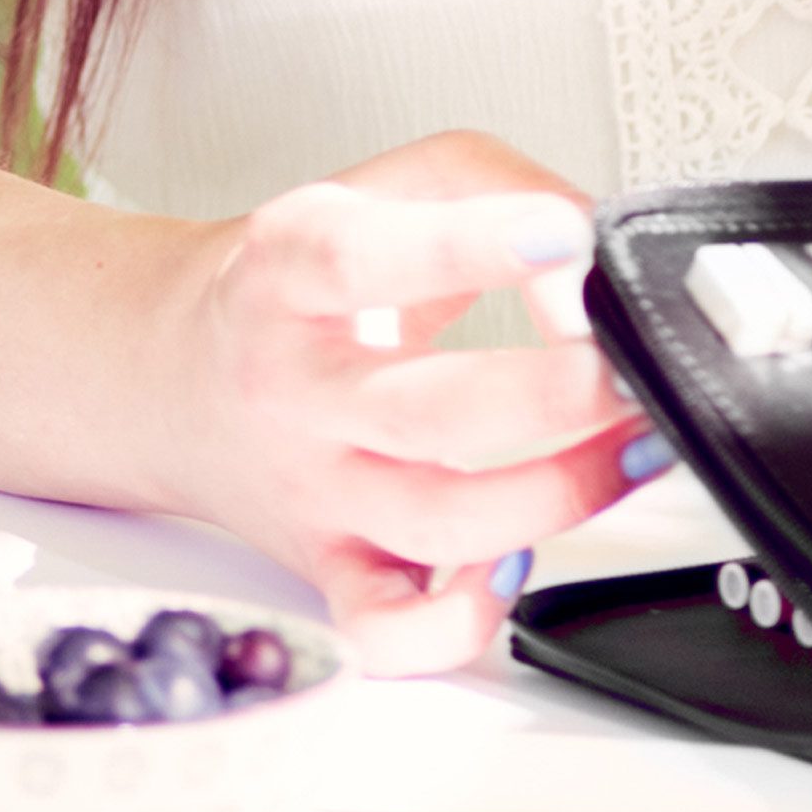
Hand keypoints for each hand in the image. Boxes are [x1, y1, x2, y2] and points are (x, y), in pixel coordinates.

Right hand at [161, 132, 663, 672]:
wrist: (179, 371)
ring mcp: (313, 487)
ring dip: (559, 494)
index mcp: (290, 271)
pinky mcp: (328, 565)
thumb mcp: (388, 182)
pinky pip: (387, 629)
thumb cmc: (303, 277)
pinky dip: (460, 621)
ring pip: (435, 524)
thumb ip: (501, 188)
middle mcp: (294, 387)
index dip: (471, 246)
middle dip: (553, 395)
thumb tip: (587, 258)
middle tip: (626, 364)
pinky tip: (518, 564)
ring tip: (632, 445)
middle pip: (425, 411)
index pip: (361, 259)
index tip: (565, 236)